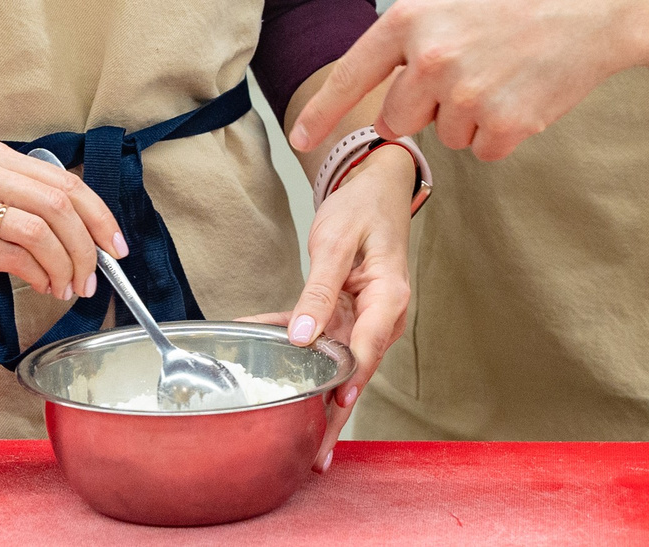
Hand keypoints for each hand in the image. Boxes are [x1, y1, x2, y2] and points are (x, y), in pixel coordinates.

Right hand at [0, 139, 125, 300]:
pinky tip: (44, 287)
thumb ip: (20, 201)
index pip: (65, 181)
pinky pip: (14, 255)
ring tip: (69, 287)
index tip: (114, 246)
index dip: (99, 215)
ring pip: (41, 229)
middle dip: (88, 244)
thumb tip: (81, 232)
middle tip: (95, 275)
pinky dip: (41, 275)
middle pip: (60, 203)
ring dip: (66, 265)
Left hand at [252, 146, 414, 470]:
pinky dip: (290, 351)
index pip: (367, 347)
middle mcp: (379, 318)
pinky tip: (260, 357)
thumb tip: (302, 336)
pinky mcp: (344, 316)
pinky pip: (316, 339)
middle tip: (316, 458)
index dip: (350, 380)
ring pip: (336, 367)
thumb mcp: (337, 243)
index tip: (334, 405)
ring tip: (301, 447)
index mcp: (388, 298)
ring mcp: (362, 320)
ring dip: (316, 401)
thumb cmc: (363, 211)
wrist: (376, 191)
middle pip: (355, 372)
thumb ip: (318, 289)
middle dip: (335, 415)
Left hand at [289, 0, 648, 162]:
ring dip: (474, 118)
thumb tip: (391, 107)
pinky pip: (486, 152)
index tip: (300, 140)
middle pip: (400, 119)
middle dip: (428, 109)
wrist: (597, 4)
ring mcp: (466, 94)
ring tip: (508, 73)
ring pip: (448, 137)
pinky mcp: (505, 125)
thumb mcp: (455, 3)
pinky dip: (505, 134)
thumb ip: (416, 47)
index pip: (353, 74)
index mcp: (412, 19)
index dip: (323, 112)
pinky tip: (528, 94)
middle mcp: (430, 58)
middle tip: (474, 71)